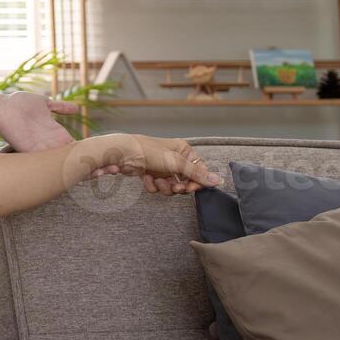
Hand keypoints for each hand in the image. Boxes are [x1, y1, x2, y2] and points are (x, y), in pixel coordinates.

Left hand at [0, 92, 129, 179]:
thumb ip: (60, 107)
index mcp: (56, 135)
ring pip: (66, 164)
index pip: (78, 149)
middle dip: (94, 165)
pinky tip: (80, 170)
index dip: (93, 153)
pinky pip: (49, 163)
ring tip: (104, 172)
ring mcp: (42, 150)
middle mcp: (51, 145)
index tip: (111, 157)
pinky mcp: (32, 151)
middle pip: (76, 159)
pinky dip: (63, 167)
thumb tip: (76, 108)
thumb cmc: (18, 103)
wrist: (0, 106)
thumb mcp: (44, 103)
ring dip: (84, 168)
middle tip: (116, 169)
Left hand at [94, 132, 221, 194]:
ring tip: (157, 181)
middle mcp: (173, 158)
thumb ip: (197, 174)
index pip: (199, 170)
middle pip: (185, 180)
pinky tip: (147, 179)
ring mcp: (161, 166)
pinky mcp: (150, 173)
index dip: (196, 182)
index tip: (190, 189)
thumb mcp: (176, 163)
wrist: (121, 155)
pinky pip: (158, 186)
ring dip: (164, 187)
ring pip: (171, 186)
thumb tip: (218, 181)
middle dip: (178, 186)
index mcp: (183, 150)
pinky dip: (153, 186)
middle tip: (174, 188)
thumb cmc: (148, 152)